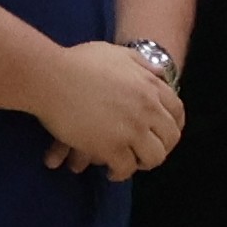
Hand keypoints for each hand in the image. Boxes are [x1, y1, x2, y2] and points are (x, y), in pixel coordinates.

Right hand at [33, 40, 184, 178]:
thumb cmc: (77, 62)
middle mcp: (148, 109)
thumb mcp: (116, 54)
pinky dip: (121, 173)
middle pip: (170, 138)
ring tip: (132, 164)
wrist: (49, 77)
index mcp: (151, 87)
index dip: (173, 125)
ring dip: (144, 163)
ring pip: (153, 157)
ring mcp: (132, 129)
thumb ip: (141, 64)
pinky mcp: (111, 147)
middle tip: (147, 152)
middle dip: (161, 147)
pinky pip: (126, 168)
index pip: (177, 112)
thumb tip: (159, 74)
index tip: (163, 133)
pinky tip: (112, 172)